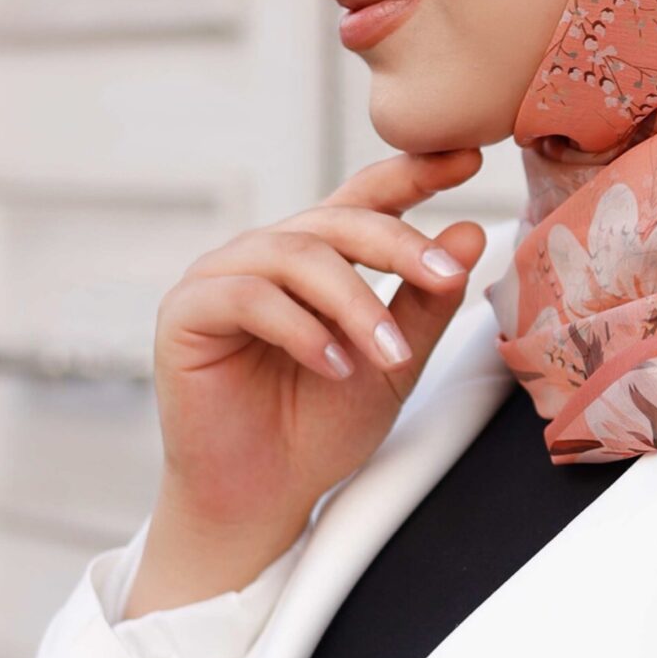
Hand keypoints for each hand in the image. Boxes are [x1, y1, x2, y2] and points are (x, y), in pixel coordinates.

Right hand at [122, 149, 488, 616]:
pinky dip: (302, 330)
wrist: (263, 496)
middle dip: (400, 244)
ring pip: (297, 256)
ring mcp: (222, 278)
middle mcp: (266, 256)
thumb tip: (469, 233)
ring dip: (355, 303)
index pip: (365, 198)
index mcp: (315, 259)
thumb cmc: (320, 428)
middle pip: (337, 220)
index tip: (469, 160)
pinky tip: (334, 366)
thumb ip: (427, 301)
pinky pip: (249, 297)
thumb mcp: (395, 361)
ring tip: (391, 354)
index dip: (414, 174)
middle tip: (448, 277)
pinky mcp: (187, 312)